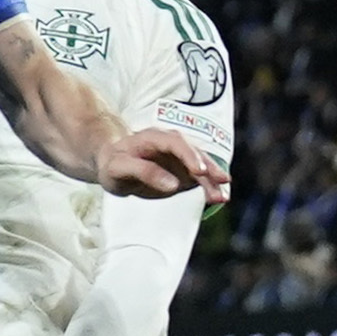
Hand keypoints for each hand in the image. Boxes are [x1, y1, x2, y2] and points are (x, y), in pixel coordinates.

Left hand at [99, 125, 226, 200]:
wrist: (113, 164)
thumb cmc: (114, 163)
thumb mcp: (119, 167)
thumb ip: (144, 172)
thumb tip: (172, 185)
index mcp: (155, 138)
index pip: (176, 143)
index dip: (189, 156)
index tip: (200, 171)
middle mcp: (172, 145)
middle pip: (194, 153)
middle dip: (209, 167)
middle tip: (221, 181)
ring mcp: (180, 159)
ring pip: (201, 167)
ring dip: (213, 181)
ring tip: (222, 197)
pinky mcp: (184, 172)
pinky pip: (200, 179)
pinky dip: (210, 187)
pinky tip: (219, 198)